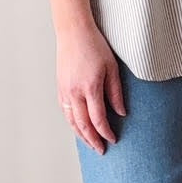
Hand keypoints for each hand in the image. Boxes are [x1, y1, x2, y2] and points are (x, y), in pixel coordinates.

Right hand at [56, 24, 125, 154]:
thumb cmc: (95, 46)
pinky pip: (65, 111)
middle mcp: (74, 93)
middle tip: (101, 150)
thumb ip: (116, 92)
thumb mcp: (112, 68)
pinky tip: (78, 127)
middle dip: (92, 140)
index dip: (106, 133)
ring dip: (81, 135)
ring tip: (90, 143)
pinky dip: (72, 123)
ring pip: (71, 121)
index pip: (98, 120)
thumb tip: (121, 113)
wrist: (73, 32)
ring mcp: (65, 91)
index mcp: (90, 88)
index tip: (113, 140)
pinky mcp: (60, 88)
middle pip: (83, 125)